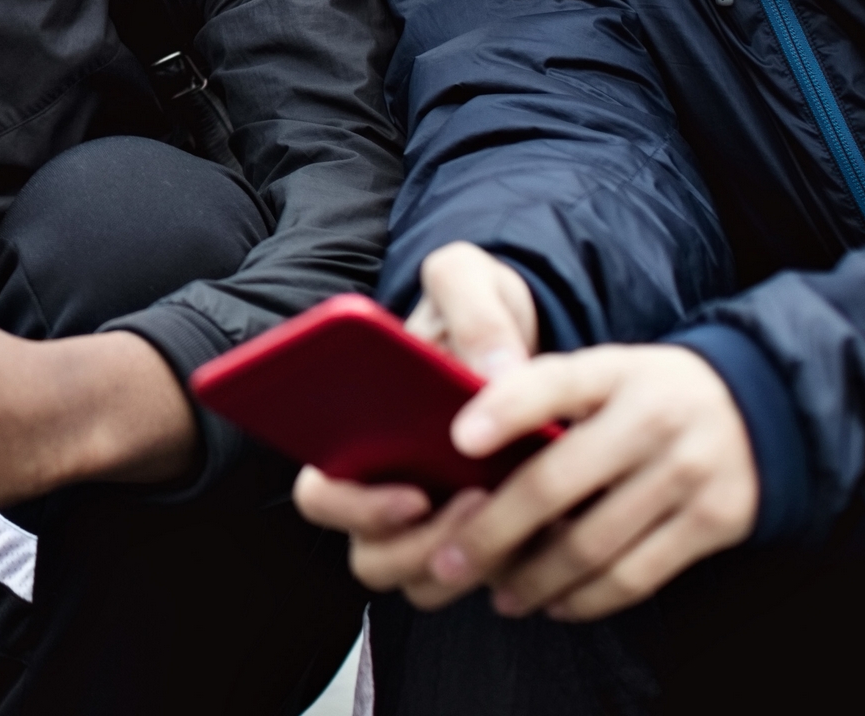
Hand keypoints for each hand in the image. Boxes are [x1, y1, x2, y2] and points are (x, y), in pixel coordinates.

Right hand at [296, 243, 541, 601]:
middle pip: (371, 556)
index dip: (353, 508)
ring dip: (463, 560)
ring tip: (511, 513)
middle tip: (476, 503)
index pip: (318, 494)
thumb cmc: (475, 314)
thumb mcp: (470, 282)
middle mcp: (379, 488)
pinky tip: (546, 522)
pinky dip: (509, 564)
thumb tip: (494, 372)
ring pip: (422, 581)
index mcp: (351, 434)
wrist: (526, 341)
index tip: (413, 494)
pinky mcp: (480, 538)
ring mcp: (428, 521)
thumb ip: (472, 309)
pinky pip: (478, 579)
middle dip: (419, 546)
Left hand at [424, 344, 755, 621]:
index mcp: (615, 371)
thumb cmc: (649, 394)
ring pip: (591, 544)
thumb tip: (460, 446)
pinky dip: (587, 598)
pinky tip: (554, 603)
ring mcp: (686, 474)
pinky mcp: (714, 523)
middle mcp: (653, 419)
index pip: (552, 383)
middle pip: (556, 484)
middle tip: (447, 562)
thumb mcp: (607, 371)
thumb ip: (545, 396)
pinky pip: (637, 576)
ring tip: (496, 594)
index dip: (505, 409)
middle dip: (492, 532)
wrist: (763, 409)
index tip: (459, 439)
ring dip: (533, 579)